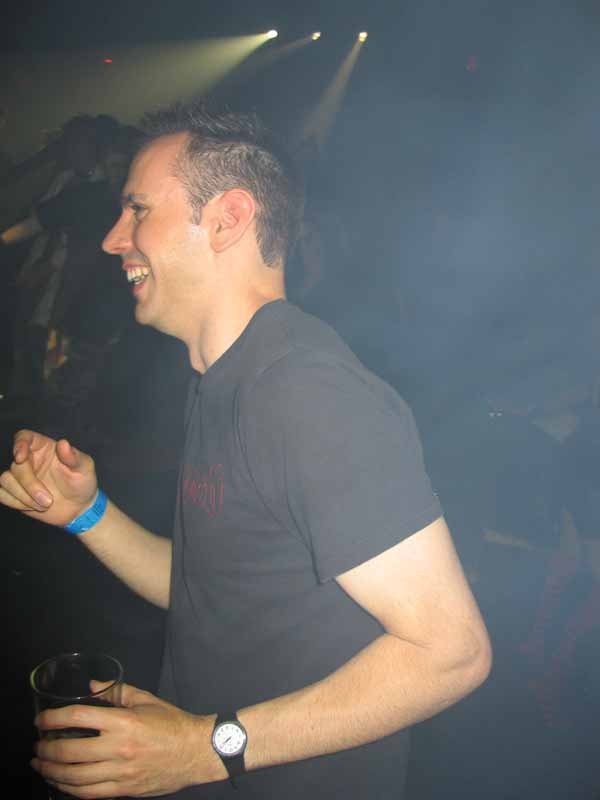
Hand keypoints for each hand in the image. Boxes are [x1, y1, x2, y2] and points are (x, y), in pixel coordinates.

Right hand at [0, 430, 97, 525]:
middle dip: (29, 484)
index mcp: (44, 447)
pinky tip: (33, 507)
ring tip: (45, 505)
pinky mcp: (14, 492)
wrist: (78, 507)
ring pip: (5, 480)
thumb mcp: (85, 467)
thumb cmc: (82, 482)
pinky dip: (15, 502)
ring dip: (23, 496)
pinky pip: (1, 494)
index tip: (21, 458)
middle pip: (15, 465)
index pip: (24, 437)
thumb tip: (63, 443)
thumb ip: (74, 456)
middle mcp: (29, 459)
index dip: (19, 444)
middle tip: (49, 501)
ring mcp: (20, 476)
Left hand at [32, 684, 225, 797]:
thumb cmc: (172, 723)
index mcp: (124, 721)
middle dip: (46, 749)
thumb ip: (116, 692)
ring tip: (41, 765)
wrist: (196, 752)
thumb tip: (92, 687)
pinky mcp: (124, 790)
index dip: (53, 718)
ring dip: (52, 771)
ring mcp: (120, 773)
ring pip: (74, 777)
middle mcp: (119, 748)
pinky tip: (61, 782)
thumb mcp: (146, 700)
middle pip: (70, 751)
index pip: (78, 717)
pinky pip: (88, 794)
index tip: (41, 720)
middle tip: (37, 745)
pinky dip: (69, 789)